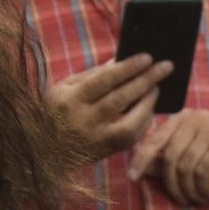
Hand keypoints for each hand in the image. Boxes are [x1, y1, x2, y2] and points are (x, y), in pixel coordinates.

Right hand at [46, 55, 169, 158]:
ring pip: (130, 122)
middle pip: (120, 98)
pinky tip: (148, 108)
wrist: (43, 149)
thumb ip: (92, 75)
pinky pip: (131, 136)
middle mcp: (83, 120)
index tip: (147, 57)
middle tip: (165, 67)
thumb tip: (120, 61)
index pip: (104, 80)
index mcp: (70, 99)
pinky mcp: (105, 152)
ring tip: (157, 87)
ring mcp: (96, 139)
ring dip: (148, 102)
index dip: (128, 68)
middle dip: (146, 81)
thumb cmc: (56, 110)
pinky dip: (143, 121)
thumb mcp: (65, 87)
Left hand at [129, 109, 208, 205]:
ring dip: (189, 190)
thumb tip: (134, 170)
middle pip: (170, 156)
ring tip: (198, 198)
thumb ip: (161, 163)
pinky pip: (203, 171)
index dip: (141, 160)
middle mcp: (198, 117)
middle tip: (183, 200)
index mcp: (184, 118)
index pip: (155, 139)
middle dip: (172, 184)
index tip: (132, 179)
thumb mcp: (184, 166)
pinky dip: (204, 188)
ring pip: (186, 166)